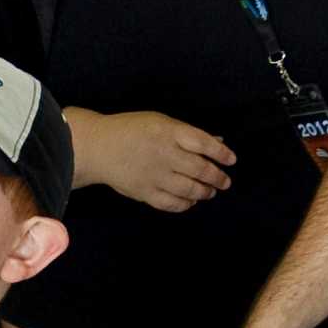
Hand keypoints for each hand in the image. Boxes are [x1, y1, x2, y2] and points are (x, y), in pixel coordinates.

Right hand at [83, 109, 235, 212]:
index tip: (231, 160)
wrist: (96, 148)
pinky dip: (184, 204)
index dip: (222, 154)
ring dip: (204, 192)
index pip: (205, 144)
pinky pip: (170, 203)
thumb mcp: (161, 122)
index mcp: (170, 133)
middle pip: (200, 169)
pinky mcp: (144, 192)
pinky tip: (190, 201)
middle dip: (217, 178)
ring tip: (210, 193)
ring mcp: (154, 175)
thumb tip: (217, 142)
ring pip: (189, 189)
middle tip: (224, 182)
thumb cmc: (130, 130)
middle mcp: (165, 154)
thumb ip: (188, 133)